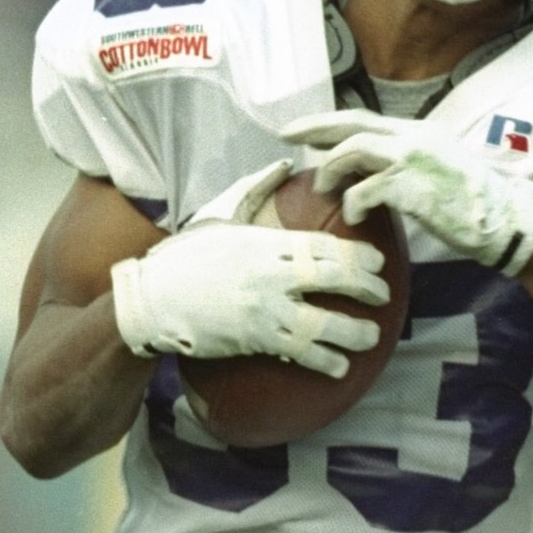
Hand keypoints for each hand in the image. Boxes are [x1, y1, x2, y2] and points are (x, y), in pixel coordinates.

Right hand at [108, 177, 389, 375]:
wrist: (149, 299)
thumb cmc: (185, 256)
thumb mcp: (219, 213)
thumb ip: (256, 189)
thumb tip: (285, 165)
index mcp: (265, 241)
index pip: (324, 245)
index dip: (357, 255)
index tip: (378, 263)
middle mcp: (270, 274)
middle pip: (333, 278)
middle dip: (366, 288)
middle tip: (383, 296)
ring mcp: (264, 308)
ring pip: (323, 323)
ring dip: (354, 333)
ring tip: (371, 338)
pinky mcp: (254, 339)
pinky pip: (299, 352)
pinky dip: (324, 361)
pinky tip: (340, 367)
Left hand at [282, 108, 532, 275]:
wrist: (506, 220)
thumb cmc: (474, 203)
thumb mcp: (439, 169)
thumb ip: (407, 164)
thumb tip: (372, 174)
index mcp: (419, 133)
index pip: (363, 119)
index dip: (327, 122)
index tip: (300, 129)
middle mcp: (414, 138)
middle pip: (352, 125)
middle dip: (314, 129)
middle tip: (286, 136)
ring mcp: (414, 160)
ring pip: (354, 150)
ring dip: (331, 169)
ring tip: (323, 189)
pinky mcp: (414, 187)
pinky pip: (366, 190)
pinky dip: (353, 203)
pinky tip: (353, 217)